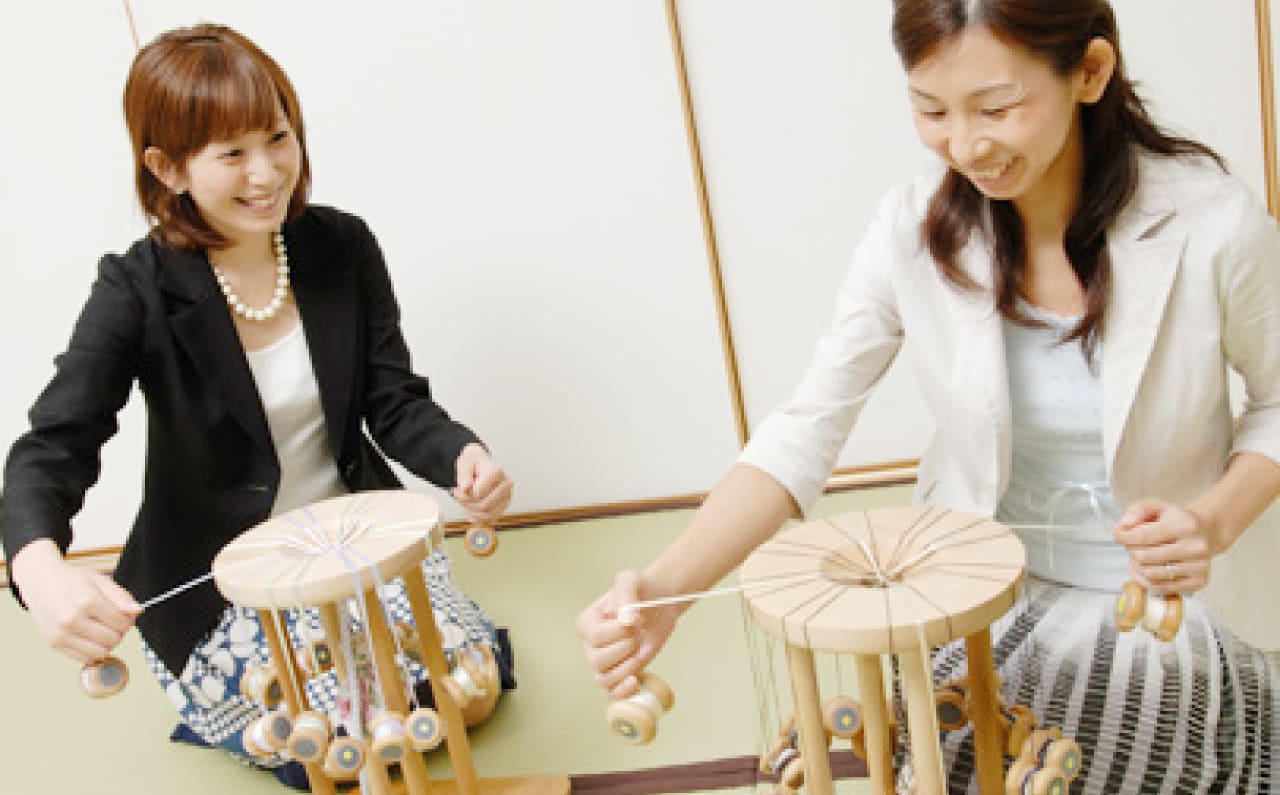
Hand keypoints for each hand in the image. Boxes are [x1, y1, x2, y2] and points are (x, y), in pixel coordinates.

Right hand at [11, 539, 140, 662]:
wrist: (40, 581)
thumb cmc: (71, 580)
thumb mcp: (100, 580)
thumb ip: (121, 596)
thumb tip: (137, 611)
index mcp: (87, 601)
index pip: (122, 623)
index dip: (128, 620)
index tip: (124, 615)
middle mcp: (72, 620)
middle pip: (113, 639)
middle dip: (119, 632)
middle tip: (113, 622)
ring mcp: (61, 634)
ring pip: (100, 653)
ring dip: (107, 644)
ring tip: (102, 630)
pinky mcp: (54, 643)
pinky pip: (83, 658)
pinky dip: (92, 651)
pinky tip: (90, 637)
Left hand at [452, 443, 512, 525]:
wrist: (480, 465)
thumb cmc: (473, 464)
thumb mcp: (464, 464)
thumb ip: (464, 475)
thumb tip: (466, 488)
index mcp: (497, 472)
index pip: (478, 494)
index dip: (463, 495)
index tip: (457, 489)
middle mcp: (506, 484)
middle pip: (484, 506)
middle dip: (468, 504)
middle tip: (460, 496)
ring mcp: (508, 496)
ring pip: (487, 515)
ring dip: (472, 512)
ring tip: (466, 502)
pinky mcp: (505, 505)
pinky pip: (490, 519)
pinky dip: (478, 517)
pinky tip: (472, 507)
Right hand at [575, 570, 680, 698]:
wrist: (661, 603)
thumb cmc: (642, 590)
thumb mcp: (631, 579)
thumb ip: (625, 594)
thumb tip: (627, 620)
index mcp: (587, 621)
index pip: (595, 636)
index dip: (618, 631)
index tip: (634, 619)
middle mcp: (591, 644)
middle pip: (597, 660)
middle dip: (625, 647)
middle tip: (637, 634)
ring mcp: (605, 660)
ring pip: (603, 679)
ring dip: (626, 668)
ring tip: (638, 652)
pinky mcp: (621, 672)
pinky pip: (612, 691)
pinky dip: (623, 691)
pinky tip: (636, 680)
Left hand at [1114, 498, 1213, 594]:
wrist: (1205, 532)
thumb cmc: (1175, 519)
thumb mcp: (1156, 506)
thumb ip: (1135, 511)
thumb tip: (1122, 528)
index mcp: (1185, 525)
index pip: (1142, 536)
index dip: (1124, 537)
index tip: (1119, 535)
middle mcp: (1195, 548)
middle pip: (1143, 557)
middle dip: (1131, 551)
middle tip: (1133, 546)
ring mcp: (1198, 567)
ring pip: (1150, 574)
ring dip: (1136, 566)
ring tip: (1138, 557)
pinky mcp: (1198, 582)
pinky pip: (1159, 588)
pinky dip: (1144, 580)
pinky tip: (1143, 569)